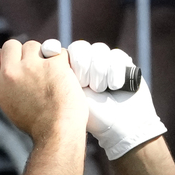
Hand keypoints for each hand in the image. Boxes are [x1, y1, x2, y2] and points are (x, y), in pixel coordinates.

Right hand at [0, 39, 88, 142]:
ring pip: (35, 46)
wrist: (57, 132)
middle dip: (23, 54)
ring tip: (49, 78)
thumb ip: (6, 83)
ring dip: (42, 56)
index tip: (8, 61)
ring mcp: (32, 66)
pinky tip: (63, 78)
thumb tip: (11, 66)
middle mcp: (11, 72)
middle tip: (33, 71)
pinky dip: (62, 62)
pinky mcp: (54, 63)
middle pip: (11, 45)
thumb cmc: (36, 123)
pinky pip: (57, 52)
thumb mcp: (9, 104)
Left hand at [62, 40, 166, 159]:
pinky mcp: (123, 64)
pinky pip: (116, 55)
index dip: (72, 61)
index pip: (67, 51)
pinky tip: (116, 87)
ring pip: (99, 50)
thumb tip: (50, 52)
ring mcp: (105, 63)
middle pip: (81, 47)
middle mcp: (87, 64)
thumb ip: (60, 77)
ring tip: (102, 90)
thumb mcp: (71, 98)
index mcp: (71, 72)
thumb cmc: (93, 118)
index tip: (78, 79)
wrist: (122, 127)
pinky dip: (116, 71)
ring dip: (100, 71)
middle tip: (89, 87)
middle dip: (85, 68)